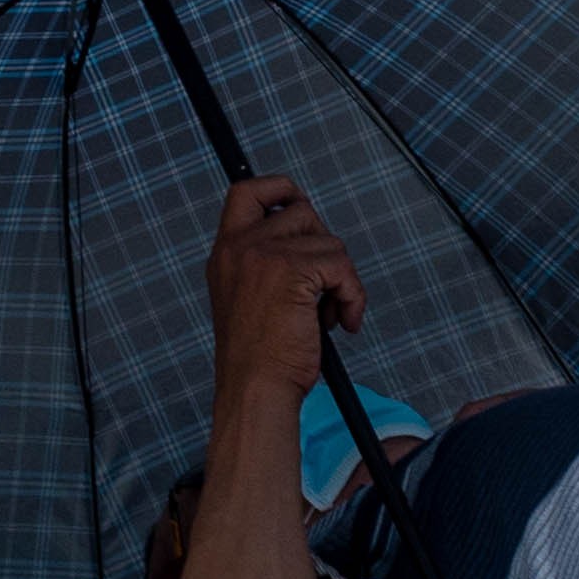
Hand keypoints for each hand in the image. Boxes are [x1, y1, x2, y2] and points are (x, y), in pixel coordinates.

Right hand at [204, 174, 360, 409]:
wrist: (255, 390)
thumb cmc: (259, 358)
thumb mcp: (249, 299)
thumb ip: (266, 264)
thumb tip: (312, 239)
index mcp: (226, 252)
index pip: (246, 191)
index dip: (280, 189)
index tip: (300, 205)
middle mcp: (240, 246)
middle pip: (303, 212)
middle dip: (324, 249)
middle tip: (322, 290)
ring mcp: (263, 254)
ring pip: (329, 241)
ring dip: (341, 280)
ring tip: (329, 315)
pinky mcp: (291, 270)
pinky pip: (342, 266)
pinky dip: (353, 296)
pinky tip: (342, 323)